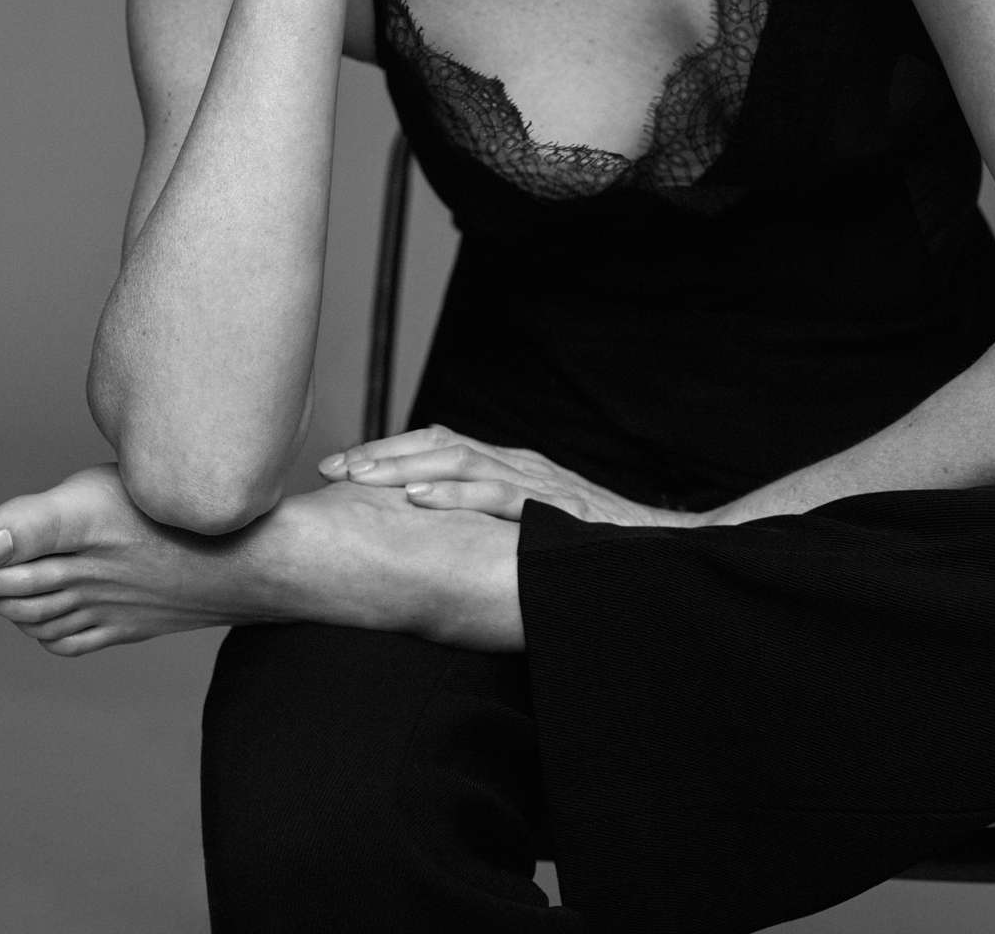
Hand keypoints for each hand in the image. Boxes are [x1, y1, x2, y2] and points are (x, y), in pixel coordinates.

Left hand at [318, 424, 703, 528]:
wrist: (662, 552)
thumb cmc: (596, 548)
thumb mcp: (536, 527)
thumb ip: (495, 520)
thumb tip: (436, 536)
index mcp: (514, 466)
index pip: (442, 443)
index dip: (390, 451)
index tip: (343, 465)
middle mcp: (521, 464)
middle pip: (440, 443)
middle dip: (382, 454)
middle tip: (332, 466)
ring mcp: (537, 484)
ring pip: (460, 459)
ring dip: (404, 466)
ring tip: (359, 477)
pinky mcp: (551, 510)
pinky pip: (497, 495)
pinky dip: (454, 493)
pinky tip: (417, 498)